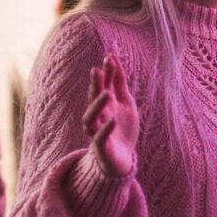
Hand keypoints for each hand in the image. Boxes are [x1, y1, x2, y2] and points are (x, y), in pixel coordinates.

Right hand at [82, 54, 138, 176]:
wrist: (123, 160)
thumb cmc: (122, 128)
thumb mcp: (125, 102)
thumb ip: (119, 83)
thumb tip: (113, 59)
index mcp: (105, 105)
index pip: (103, 85)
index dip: (106, 73)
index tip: (109, 57)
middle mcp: (98, 116)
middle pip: (93, 99)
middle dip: (95, 85)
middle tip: (97, 70)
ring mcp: (98, 132)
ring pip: (90, 118)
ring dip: (97, 105)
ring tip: (106, 93)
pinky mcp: (102, 149)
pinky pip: (100, 138)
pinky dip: (105, 129)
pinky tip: (112, 120)